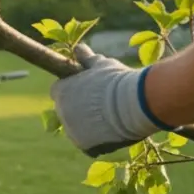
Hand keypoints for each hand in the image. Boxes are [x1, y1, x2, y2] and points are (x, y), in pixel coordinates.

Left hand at [49, 44, 164, 156]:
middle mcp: (61, 112)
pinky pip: (89, 145)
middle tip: (103, 105)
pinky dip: (98, 141)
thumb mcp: (102, 66)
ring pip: (78, 129)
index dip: (73, 90)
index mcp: (61, 92)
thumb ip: (87, 58)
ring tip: (111, 118)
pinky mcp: (85, 146)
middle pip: (67, 111)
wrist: (134, 103)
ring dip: (89, 125)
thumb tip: (78, 48)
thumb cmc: (118, 81)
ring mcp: (72, 131)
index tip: (89, 90)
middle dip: (80, 108)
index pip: (59, 92)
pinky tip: (112, 133)